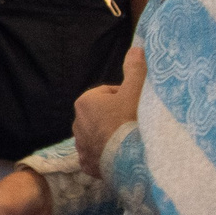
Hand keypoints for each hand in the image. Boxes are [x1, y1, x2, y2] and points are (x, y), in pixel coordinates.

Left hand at [73, 44, 145, 177]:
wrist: (131, 161)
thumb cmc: (132, 122)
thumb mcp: (136, 91)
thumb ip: (135, 69)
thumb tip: (136, 48)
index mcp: (85, 102)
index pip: (110, 94)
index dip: (127, 99)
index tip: (138, 108)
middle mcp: (77, 123)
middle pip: (105, 115)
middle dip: (119, 118)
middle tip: (137, 126)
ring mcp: (82, 146)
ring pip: (102, 136)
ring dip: (114, 137)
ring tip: (131, 143)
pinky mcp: (88, 165)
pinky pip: (100, 157)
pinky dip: (110, 156)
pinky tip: (123, 157)